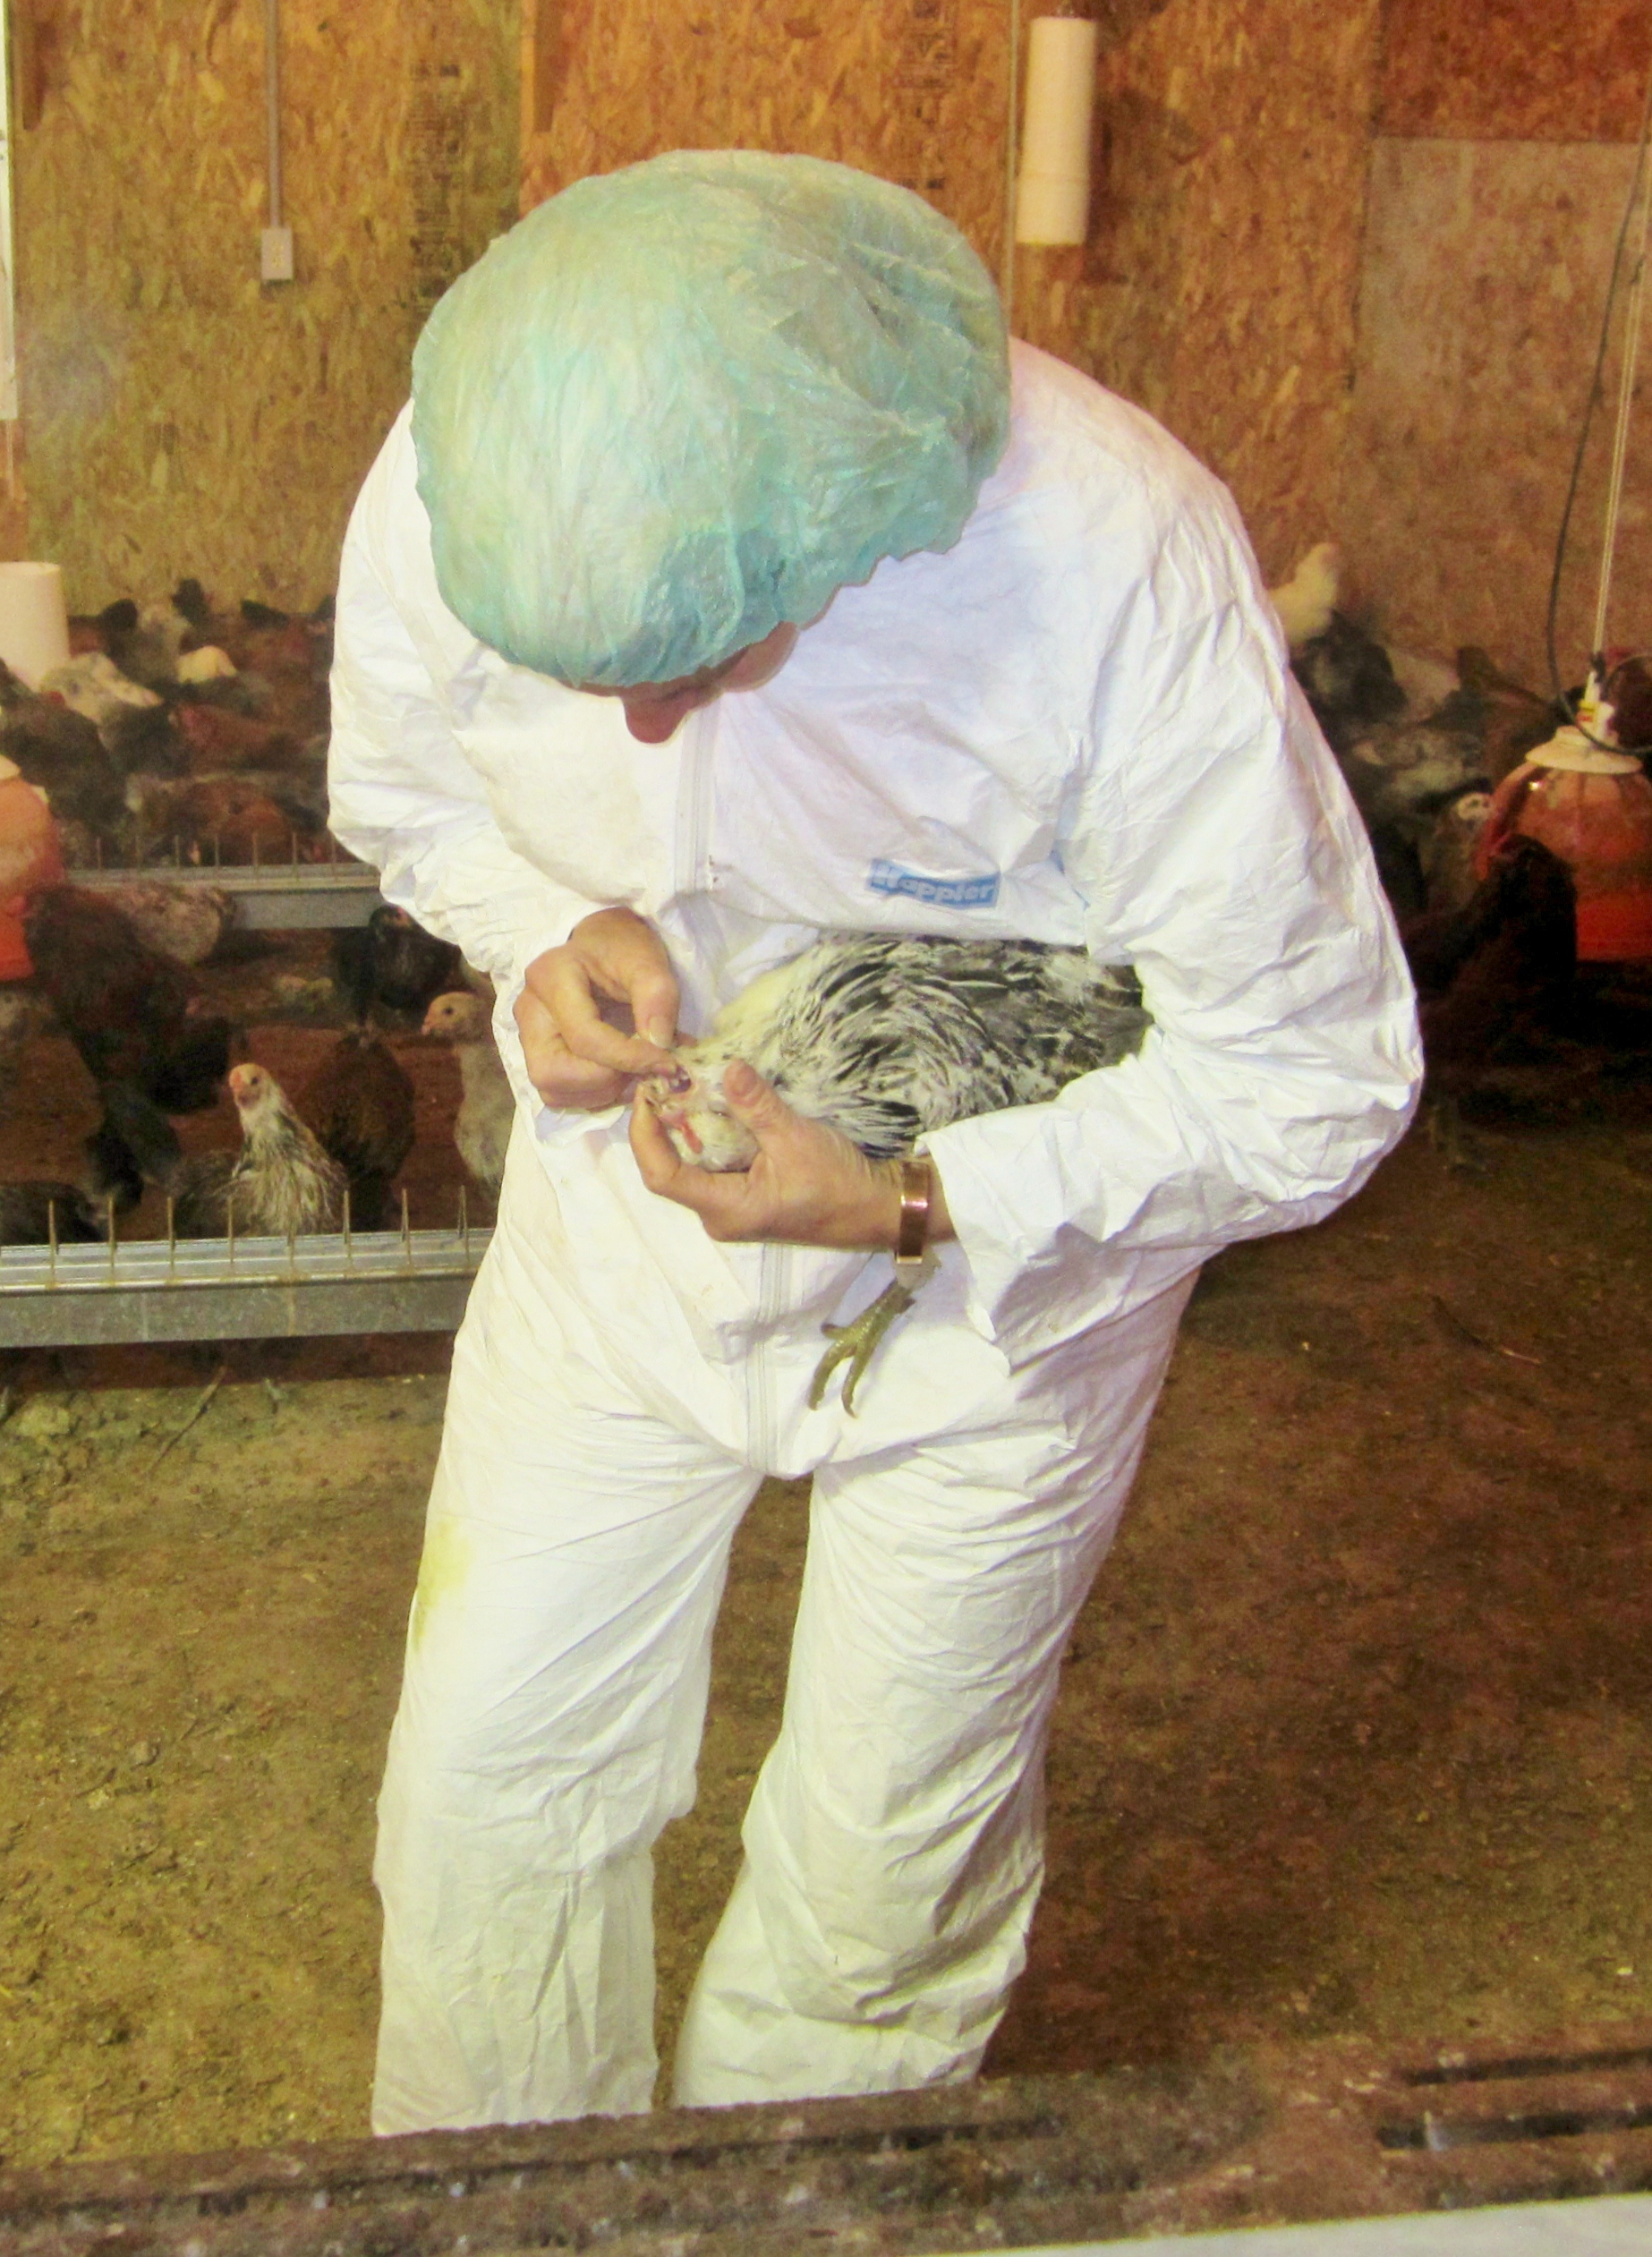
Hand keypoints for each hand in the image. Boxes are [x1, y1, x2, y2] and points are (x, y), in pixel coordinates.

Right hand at [515, 908, 678, 1110]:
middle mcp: (529, 1010)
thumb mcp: (647, 960)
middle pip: (553, 1072)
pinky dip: (593, 1093)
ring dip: (601, 1091)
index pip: (584, 1037)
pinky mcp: (537, 1054)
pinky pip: (558, 1093)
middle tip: (644, 1067)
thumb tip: (659, 1043)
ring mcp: (528, 1036)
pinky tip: (618, 1072)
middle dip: (606, 1080)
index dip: (628, 1059)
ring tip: (634, 1067)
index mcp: (550, 978)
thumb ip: (658, 996)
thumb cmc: (623, 949)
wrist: (605, 946)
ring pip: (553, 1090)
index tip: (668, 1062)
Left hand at [629, 1059, 953, 1248]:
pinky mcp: (749, 1194)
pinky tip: (713, 1101)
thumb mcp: (795, 1138)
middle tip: (663, 1078)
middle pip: (672, 1167)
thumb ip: (757, 1104)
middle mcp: (721, 1213)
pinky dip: (710, 1132)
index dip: (644, 1135)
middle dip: (663, 1123)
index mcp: (725, 1209)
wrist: (879, 1207)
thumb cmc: (838, 1183)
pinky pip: (715, 1162)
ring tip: (683, 1081)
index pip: (662, 1176)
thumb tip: (727, 1066)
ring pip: (693, 1164)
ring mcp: (734, 1206)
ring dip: (686, 1125)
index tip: (645, 1093)